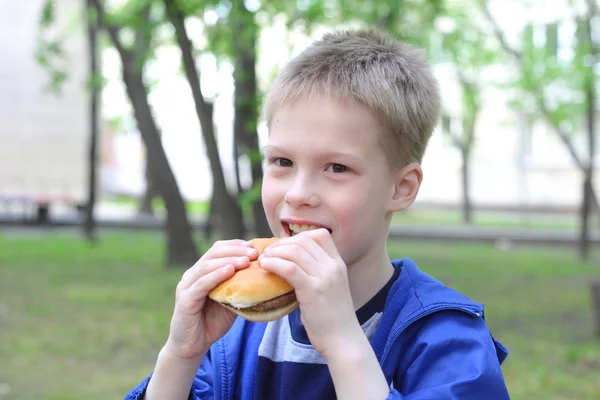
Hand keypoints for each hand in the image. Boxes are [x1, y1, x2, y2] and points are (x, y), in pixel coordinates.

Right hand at [164, 240, 257, 360]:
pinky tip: (229, 271)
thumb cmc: (212, 322)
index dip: (235, 245)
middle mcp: (192, 275)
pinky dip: (216, 275)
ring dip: (228, 261)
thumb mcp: (230, 301)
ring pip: (207, 266)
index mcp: (202, 271)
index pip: (217, 249)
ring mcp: (186, 286)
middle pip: (213, 253)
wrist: (191, 347)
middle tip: (254, 253)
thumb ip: (239, 287)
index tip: (253, 246)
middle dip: (235, 251)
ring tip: (246, 260)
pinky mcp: (184, 300)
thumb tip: (264, 276)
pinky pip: (201, 284)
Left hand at [258, 229, 361, 356]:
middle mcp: (333, 267)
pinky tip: (265, 267)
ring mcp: (324, 278)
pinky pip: (289, 268)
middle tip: (269, 253)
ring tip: (264, 260)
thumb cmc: (332, 317)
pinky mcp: (312, 291)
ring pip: (295, 251)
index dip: (299, 237)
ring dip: (275, 252)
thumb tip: (291, 263)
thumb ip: (317, 273)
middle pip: (304, 240)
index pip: (320, 235)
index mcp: (339, 264)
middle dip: (282, 243)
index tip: (285, 247)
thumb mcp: (331, 287)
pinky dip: (274, 263)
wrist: (343, 340)